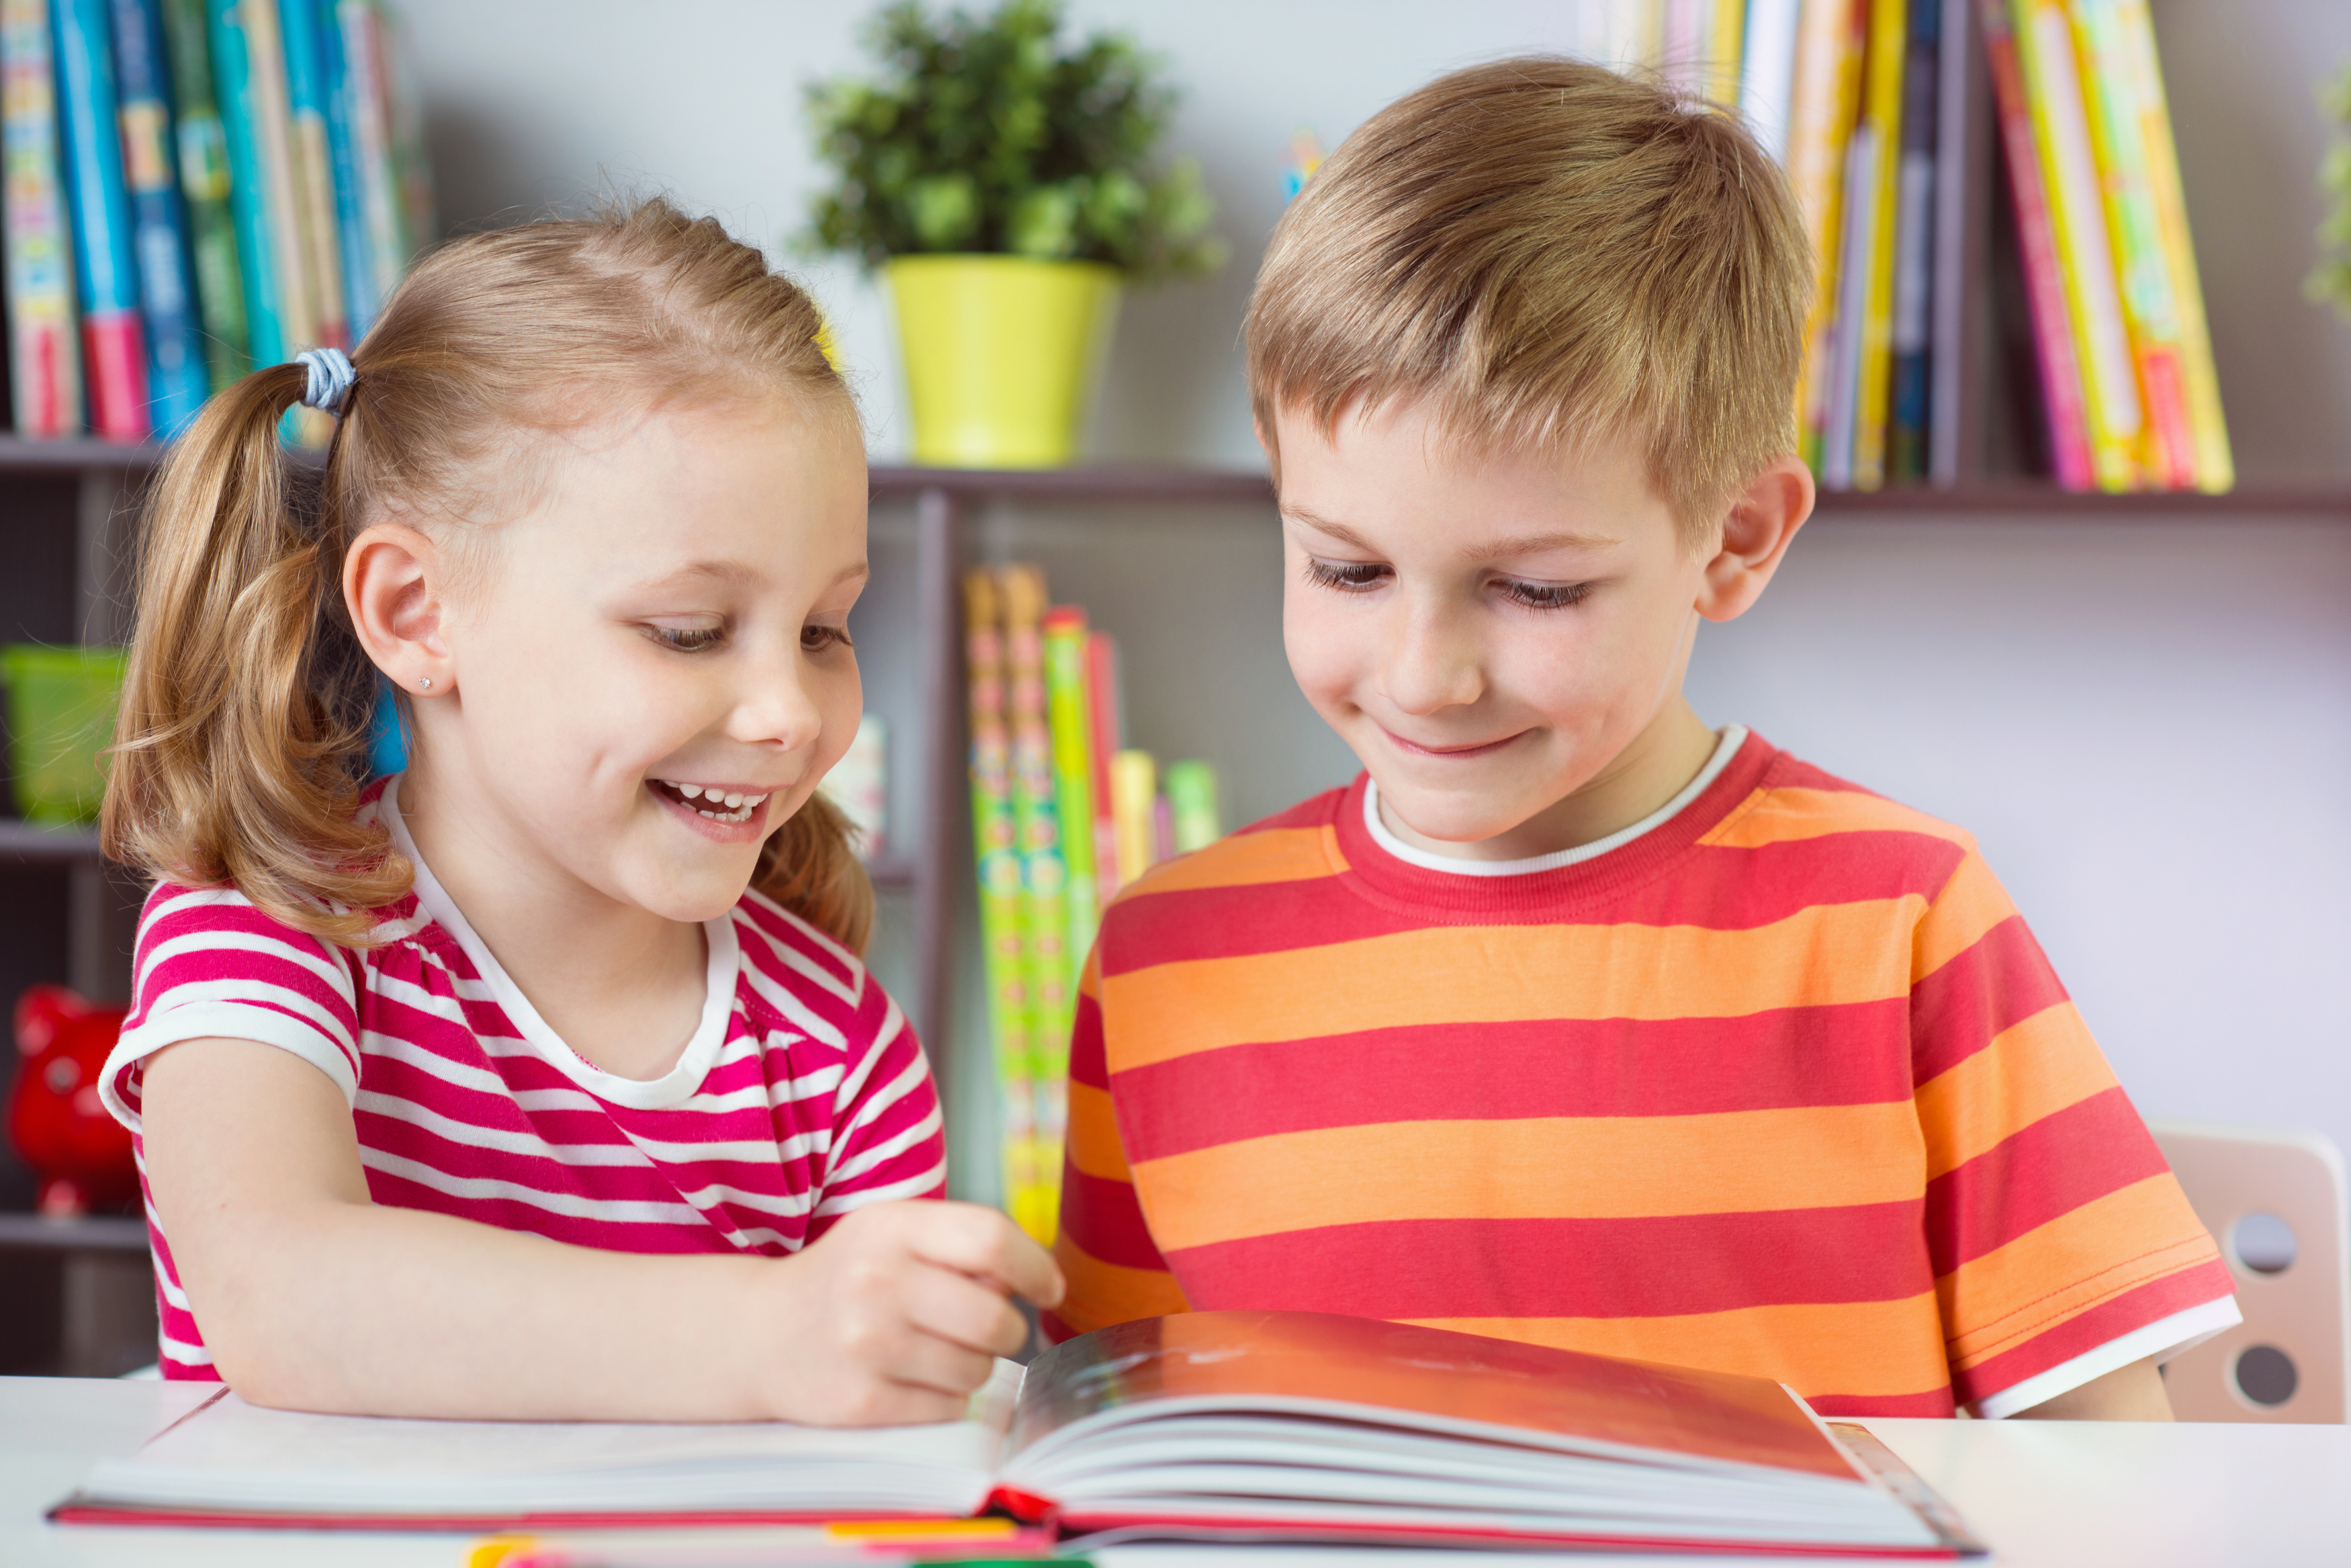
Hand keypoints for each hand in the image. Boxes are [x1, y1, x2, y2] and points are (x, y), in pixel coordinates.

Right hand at [748, 1200, 1064, 1425]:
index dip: (1035, 1267)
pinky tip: (913, 1378)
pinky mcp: (861, 1403)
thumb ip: (959, 1246)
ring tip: (937, 1350)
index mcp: (892, 1227)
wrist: (759, 1334)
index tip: (1048, 1288)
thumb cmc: (847, 1278)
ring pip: (977, 1370)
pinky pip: (948, 1407)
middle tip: (989, 1327)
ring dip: (973, 1366)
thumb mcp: (893, 1235)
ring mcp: (866, 1346)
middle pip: (994, 1317)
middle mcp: (876, 1282)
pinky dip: (946, 1397)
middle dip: (1007, 1328)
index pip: (991, 1239)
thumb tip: (1029, 1281)